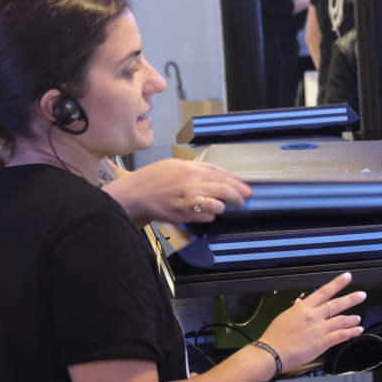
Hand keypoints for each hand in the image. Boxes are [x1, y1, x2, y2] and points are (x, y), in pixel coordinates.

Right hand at [104, 158, 251, 225]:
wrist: (136, 192)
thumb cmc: (155, 177)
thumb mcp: (176, 164)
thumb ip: (198, 168)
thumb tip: (219, 174)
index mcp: (191, 169)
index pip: (221, 174)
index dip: (236, 182)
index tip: (245, 188)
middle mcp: (192, 183)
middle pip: (224, 190)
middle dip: (237, 196)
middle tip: (243, 199)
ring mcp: (188, 200)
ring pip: (217, 205)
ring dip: (221, 207)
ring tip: (220, 206)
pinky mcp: (184, 214)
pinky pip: (205, 217)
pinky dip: (209, 216)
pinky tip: (204, 213)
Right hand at [258, 273, 366, 371]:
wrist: (271, 353)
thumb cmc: (274, 337)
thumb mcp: (285, 317)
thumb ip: (296, 310)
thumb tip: (300, 303)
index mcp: (303, 308)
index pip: (324, 291)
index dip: (337, 283)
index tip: (347, 277)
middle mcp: (313, 316)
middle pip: (336, 304)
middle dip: (351, 299)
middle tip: (361, 295)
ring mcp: (319, 329)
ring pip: (341, 320)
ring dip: (352, 319)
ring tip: (358, 318)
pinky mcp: (322, 342)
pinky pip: (341, 335)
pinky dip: (351, 332)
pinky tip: (357, 331)